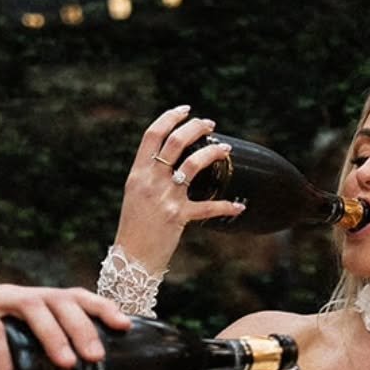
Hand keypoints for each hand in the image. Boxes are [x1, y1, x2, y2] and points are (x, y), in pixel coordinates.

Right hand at [0, 283, 128, 369]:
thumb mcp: (4, 358)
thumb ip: (30, 367)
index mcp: (27, 303)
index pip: (70, 296)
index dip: (100, 306)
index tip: (126, 325)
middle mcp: (12, 295)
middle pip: (56, 298)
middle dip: (81, 325)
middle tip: (96, 356)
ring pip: (30, 304)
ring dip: (52, 334)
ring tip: (67, 363)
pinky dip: (2, 358)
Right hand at [113, 106, 245, 271]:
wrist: (130, 259)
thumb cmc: (134, 227)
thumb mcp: (135, 195)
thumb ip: (149, 176)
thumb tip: (170, 161)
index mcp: (137, 174)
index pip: (152, 135)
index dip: (170, 117)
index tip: (186, 110)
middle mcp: (150, 181)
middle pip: (175, 142)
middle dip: (196, 128)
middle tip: (210, 125)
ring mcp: (164, 197)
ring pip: (193, 164)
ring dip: (213, 153)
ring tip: (226, 149)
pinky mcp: (178, 216)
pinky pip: (208, 207)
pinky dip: (226, 206)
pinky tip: (239, 206)